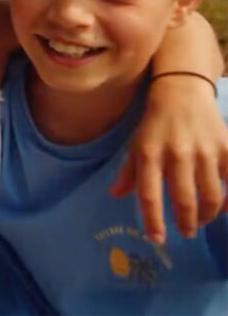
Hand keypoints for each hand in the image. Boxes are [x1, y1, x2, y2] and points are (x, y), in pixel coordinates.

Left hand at [111, 75, 226, 242]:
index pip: (149, 194)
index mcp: (149, 154)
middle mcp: (176, 153)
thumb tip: (115, 195)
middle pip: (183, 199)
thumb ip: (128, 172)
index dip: (153, 221)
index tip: (157, 239)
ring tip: (202, 220)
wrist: (181, 93)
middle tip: (187, 232)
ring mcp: (204, 150)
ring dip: (207, 214)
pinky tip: (225, 207)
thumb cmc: (155, 124)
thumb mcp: (136, 145)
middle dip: (186, 223)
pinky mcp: (226, 147)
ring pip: (210, 195)